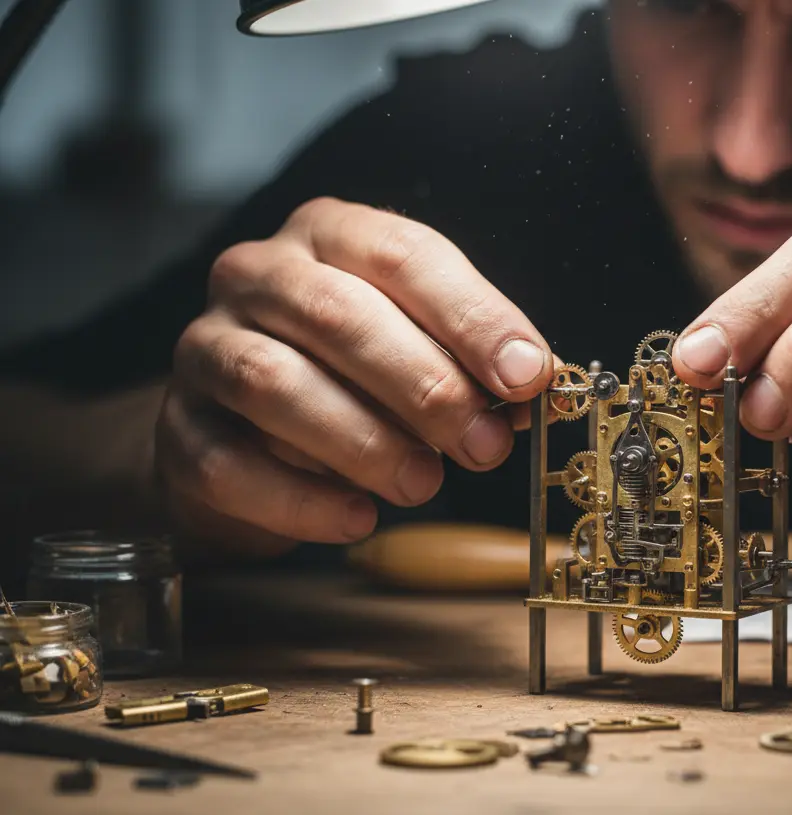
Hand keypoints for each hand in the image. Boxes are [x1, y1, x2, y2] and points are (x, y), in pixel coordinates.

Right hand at [157, 198, 553, 552]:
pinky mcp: (178, 427)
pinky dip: (300, 499)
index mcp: (331, 235)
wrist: (246, 432)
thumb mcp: (420, 349)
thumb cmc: (353, 377)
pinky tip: (356, 518)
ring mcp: (206, 347)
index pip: (404, 255)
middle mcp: (258, 274)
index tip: (526, 377)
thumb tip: (529, 389)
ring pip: (274, 382)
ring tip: (424, 484)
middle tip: (483, 447)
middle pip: (337, 316)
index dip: (473, 317)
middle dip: (425, 386)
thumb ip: (470, 363)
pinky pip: (228, 463)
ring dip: (363, 440)